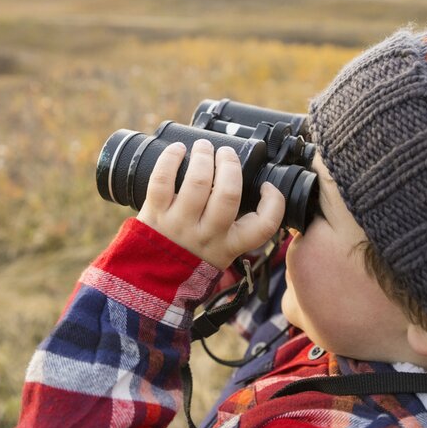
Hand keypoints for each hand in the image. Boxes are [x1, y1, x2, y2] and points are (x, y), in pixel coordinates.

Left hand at [136, 139, 284, 269]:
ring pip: (197, 182)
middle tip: (227, 153)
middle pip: (228, 194)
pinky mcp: (155, 213)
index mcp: (230, 245)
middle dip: (230, 165)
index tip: (267, 187)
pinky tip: (177, 149)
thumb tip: (256, 194)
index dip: (273, 201)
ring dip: (203, 156)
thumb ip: (239, 230)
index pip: (264, 225)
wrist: (153, 280)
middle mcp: (207, 234)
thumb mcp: (223, 252)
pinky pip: (162, 180)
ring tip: (204, 146)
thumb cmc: (191, 261)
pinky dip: (170, 159)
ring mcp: (179, 224)